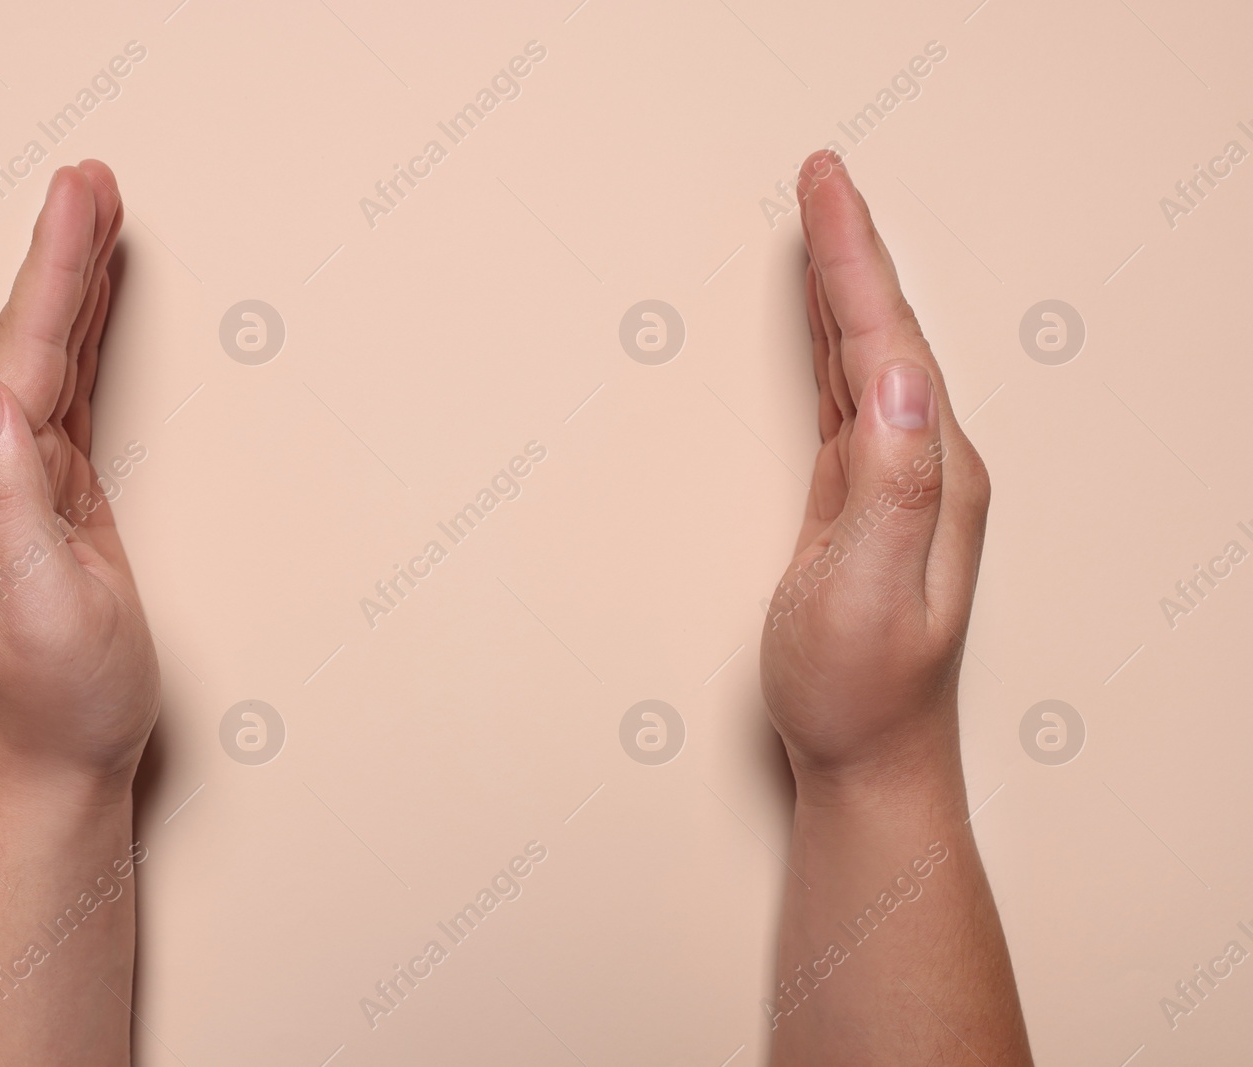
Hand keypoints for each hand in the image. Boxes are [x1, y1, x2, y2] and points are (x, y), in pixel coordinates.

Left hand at [0, 161, 159, 798]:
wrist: (61, 758)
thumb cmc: (57, 693)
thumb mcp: (35, 600)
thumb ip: (1, 496)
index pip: (23, 351)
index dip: (57, 269)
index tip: (82, 194)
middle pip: (33, 335)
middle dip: (65, 252)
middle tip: (93, 177)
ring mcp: (20, 478)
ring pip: (52, 355)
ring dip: (76, 283)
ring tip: (97, 215)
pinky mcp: (55, 494)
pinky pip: (73, 391)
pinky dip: (88, 338)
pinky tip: (97, 310)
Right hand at [759, 151, 991, 798]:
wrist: (867, 760)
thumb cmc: (861, 691)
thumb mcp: (867, 590)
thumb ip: (888, 483)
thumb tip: (897, 378)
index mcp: (929, 473)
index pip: (888, 340)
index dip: (853, 260)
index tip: (826, 189)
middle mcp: (924, 466)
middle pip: (884, 330)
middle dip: (851, 247)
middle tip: (823, 177)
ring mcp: (895, 482)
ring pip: (868, 355)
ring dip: (844, 284)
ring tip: (824, 222)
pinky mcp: (860, 500)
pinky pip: (847, 394)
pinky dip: (831, 342)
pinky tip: (821, 323)